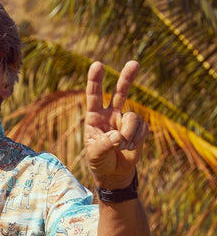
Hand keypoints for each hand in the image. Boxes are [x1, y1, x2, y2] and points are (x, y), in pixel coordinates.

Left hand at [85, 60, 147, 188]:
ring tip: (123, 146)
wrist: (114, 172)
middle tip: (134, 63)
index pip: (94, 96)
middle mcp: (111, 114)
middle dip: (127, 78)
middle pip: (120, 92)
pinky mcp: (139, 128)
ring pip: (132, 118)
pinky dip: (137, 140)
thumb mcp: (95, 155)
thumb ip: (104, 145)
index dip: (95, 81)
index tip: (97, 65)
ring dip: (128, 134)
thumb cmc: (99, 161)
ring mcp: (126, 120)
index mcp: (95, 117)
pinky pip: (142, 128)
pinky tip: (130, 148)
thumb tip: (118, 136)